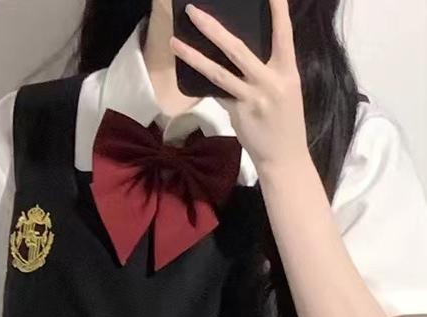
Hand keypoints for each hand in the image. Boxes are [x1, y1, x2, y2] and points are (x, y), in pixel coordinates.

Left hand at [170, 0, 309, 174]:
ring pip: (218, 72)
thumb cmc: (285, 123)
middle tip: (193, 11)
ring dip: (193, 56)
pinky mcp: (238, 113)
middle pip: (237, 49)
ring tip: (174, 42)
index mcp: (288, 71)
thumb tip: (240, 57)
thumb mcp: (286, 91)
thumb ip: (267, 72)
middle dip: (213, 28)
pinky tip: (187, 72)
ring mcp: (252, 98)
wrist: (284, 157)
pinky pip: (216, 93)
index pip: (283, 33)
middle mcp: (270, 81)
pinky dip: (203, 83)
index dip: (277, 10)